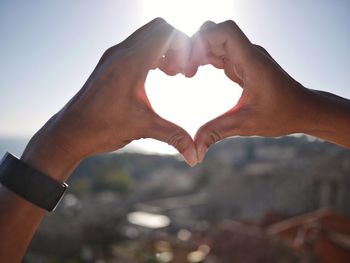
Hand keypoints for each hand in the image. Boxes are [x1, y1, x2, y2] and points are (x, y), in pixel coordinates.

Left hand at [22, 18, 197, 181]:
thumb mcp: (142, 128)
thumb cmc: (101, 128)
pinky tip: (154, 74)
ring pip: (147, 35)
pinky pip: (136, 45)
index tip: (187, 70)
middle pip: (158, 27)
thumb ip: (173, 137)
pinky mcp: (109, 63)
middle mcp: (120, 52)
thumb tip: (195, 156)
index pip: (166, 32)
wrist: (69, 132)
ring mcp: (113, 56)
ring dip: (163, 49)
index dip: (184, 46)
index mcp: (130, 62)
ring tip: (170, 74)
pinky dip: (151, 53)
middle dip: (176, 45)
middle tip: (180, 71)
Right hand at [186, 20, 318, 161]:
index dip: (203, 40)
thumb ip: (217, 132)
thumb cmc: (283, 114)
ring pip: (215, 40)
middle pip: (215, 32)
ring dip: (198, 52)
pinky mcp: (243, 63)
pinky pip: (219, 51)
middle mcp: (249, 54)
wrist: (304, 109)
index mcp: (252, 62)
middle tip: (184, 71)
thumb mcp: (246, 125)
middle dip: (195, 47)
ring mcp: (245, 57)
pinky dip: (204, 58)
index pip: (225, 31)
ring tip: (187, 73)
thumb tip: (195, 150)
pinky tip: (195, 72)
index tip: (190, 62)